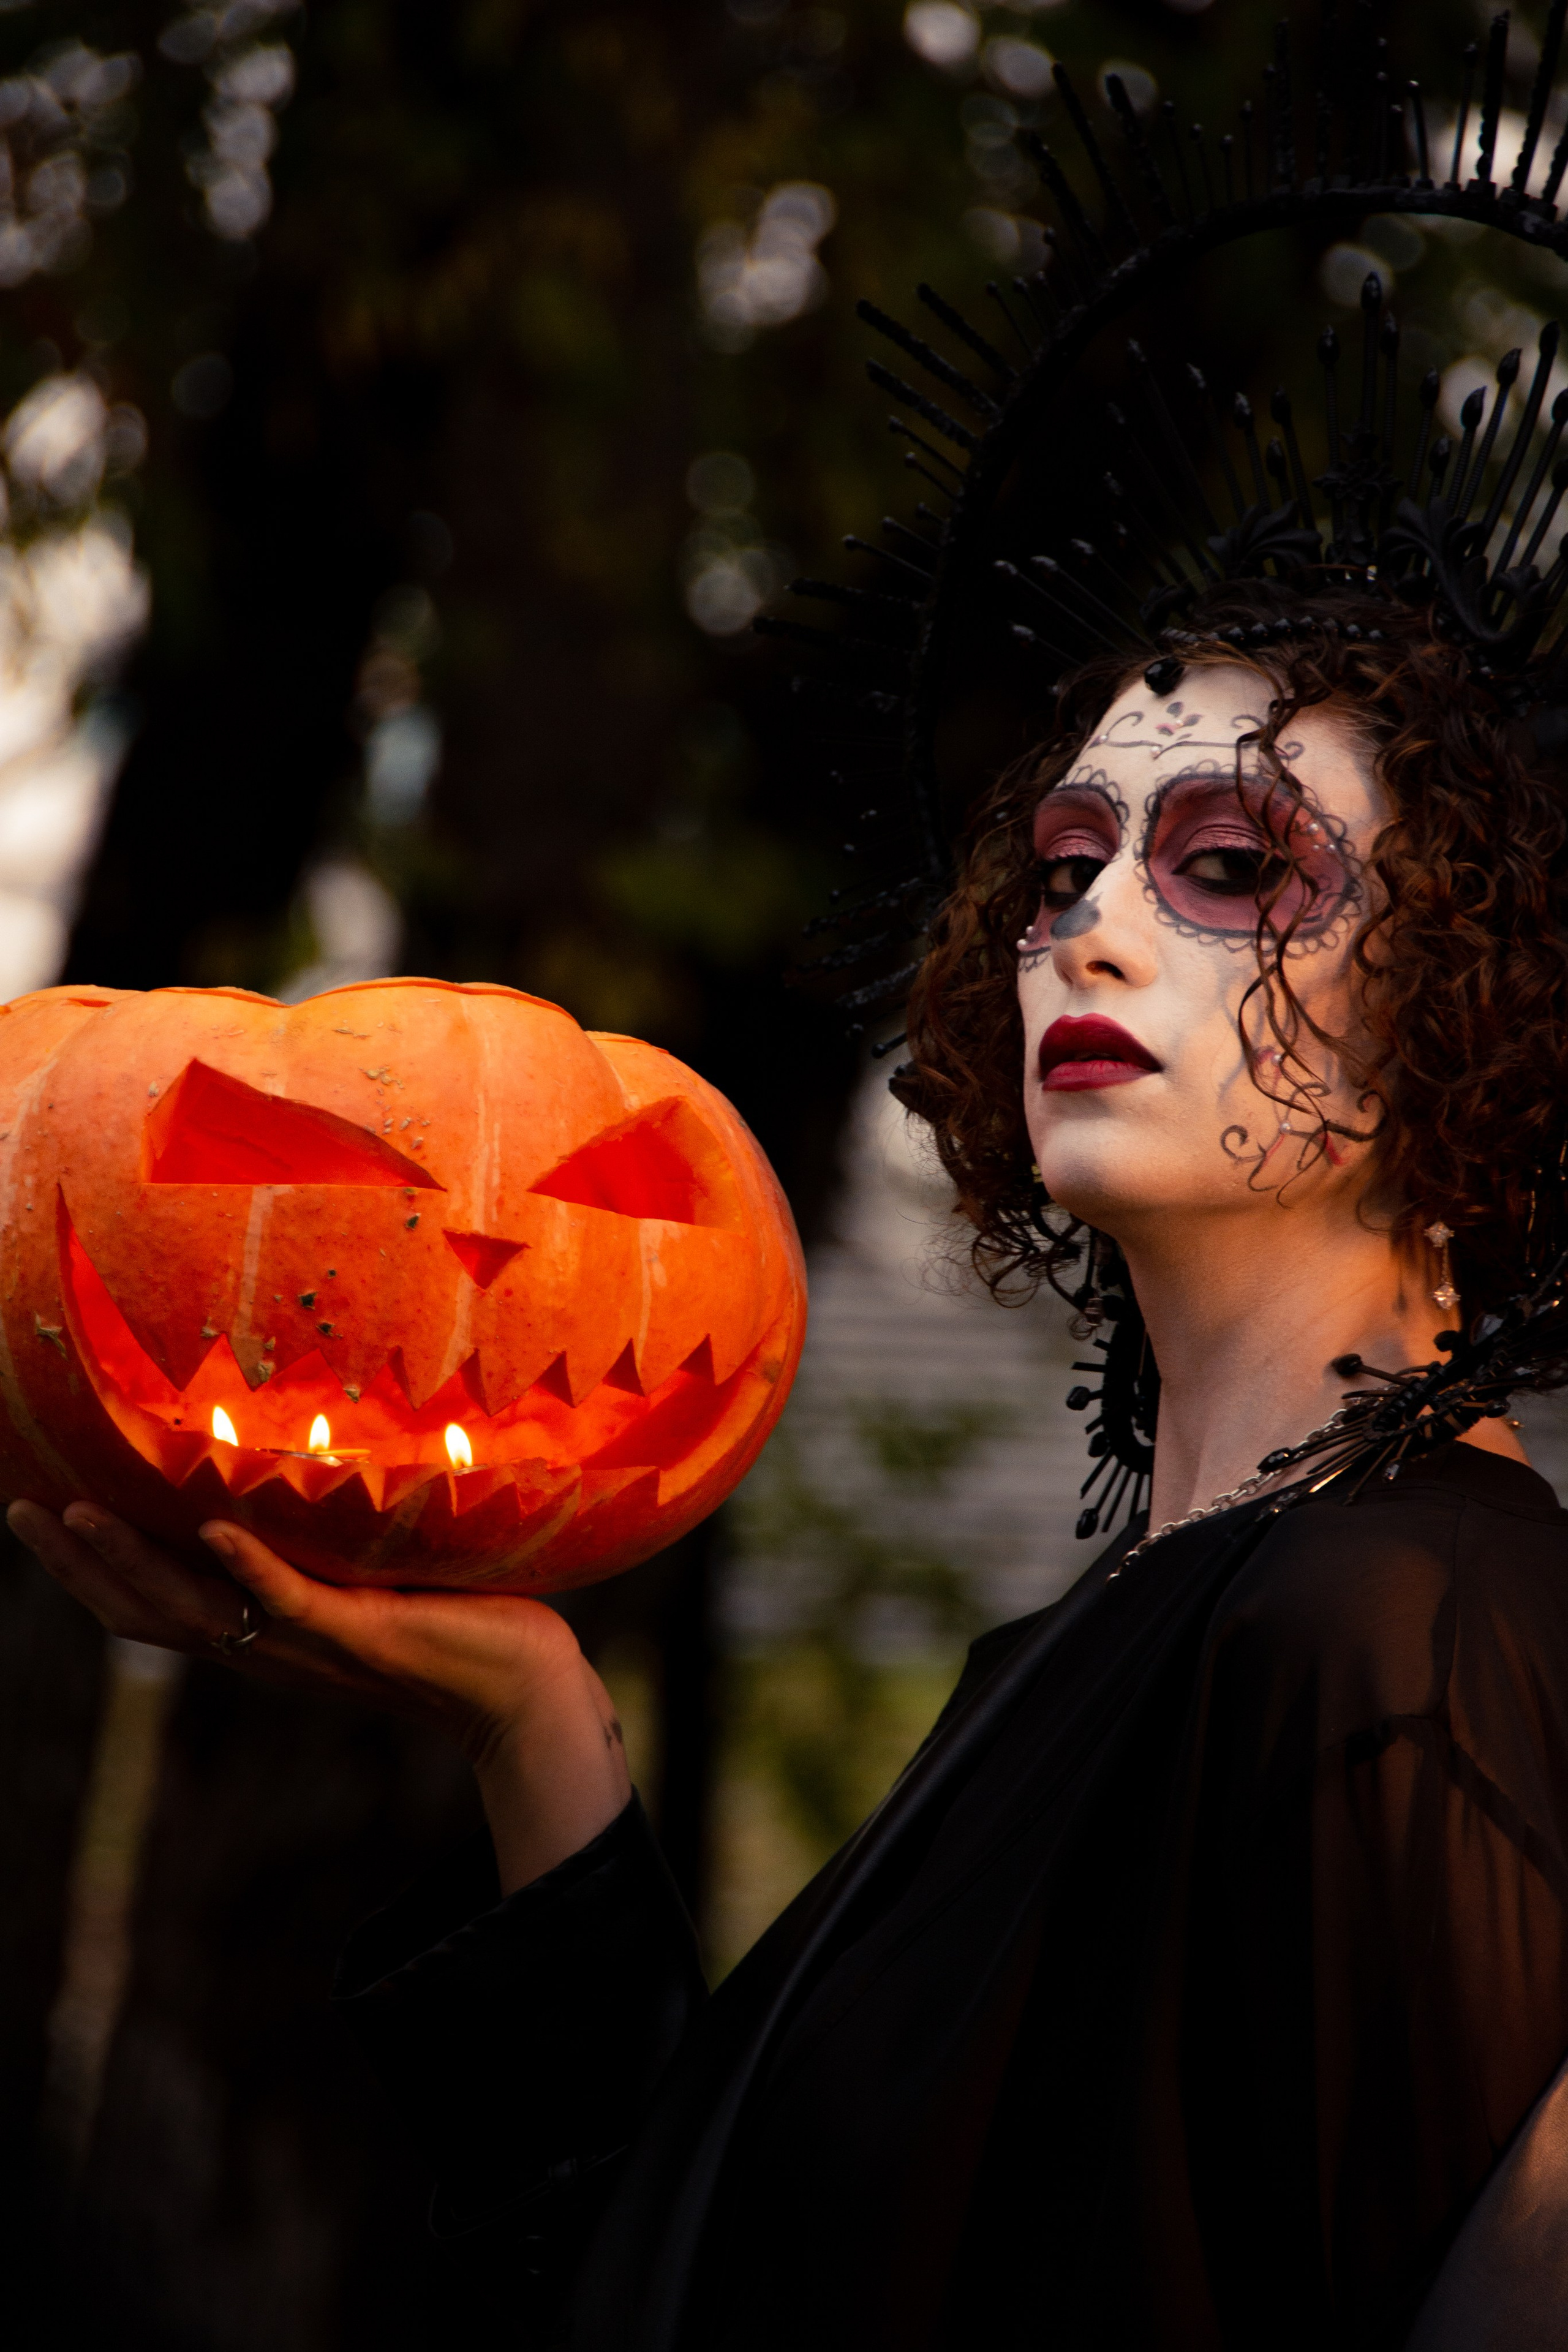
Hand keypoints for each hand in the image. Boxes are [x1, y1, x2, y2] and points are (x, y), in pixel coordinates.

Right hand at [8, 1500, 631, 1892]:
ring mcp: (308, 1643)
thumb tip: (280, 1493)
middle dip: (75, 1564)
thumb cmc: (451, 1623)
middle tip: (21, 1509)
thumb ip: (316, 1553)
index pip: (148, 1608)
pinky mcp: (360, 1630)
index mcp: (258, 1638)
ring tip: (79, 1510)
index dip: (85, 1568)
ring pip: (197, 1610)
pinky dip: (251, 1567)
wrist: (519, 1685)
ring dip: (134, 1560)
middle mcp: (267, 1649)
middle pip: (143, 1614)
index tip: (36, 1511)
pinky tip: (214, 1530)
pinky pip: (292, 1603)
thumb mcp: (361, 1582)